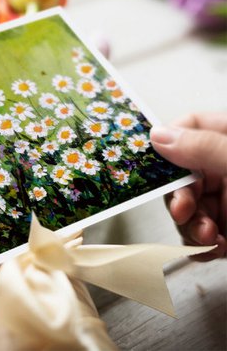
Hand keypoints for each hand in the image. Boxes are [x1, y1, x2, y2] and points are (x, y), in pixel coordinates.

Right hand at [150, 113, 226, 260]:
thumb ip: (205, 148)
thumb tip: (159, 136)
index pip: (191, 127)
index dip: (169, 142)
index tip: (156, 163)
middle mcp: (225, 169)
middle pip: (179, 175)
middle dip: (179, 199)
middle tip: (185, 212)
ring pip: (185, 209)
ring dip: (191, 228)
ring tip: (209, 237)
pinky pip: (199, 237)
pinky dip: (202, 246)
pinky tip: (217, 248)